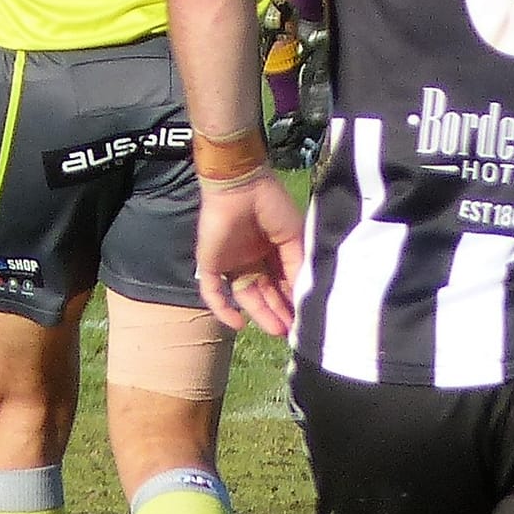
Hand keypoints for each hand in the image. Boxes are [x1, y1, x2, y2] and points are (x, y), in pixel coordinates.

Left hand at [194, 171, 304, 338]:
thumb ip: (296, 265)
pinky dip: (223, 309)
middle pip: (264, 292)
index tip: (304, 317)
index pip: (281, 281)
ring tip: (276, 329)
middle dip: (277, 311)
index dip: (291, 299)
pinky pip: (213, 292)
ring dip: (259, 313)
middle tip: (290, 330)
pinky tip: (239, 323)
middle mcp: (251, 258)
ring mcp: (230, 262)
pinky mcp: (209, 264)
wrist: (240, 184)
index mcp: (271, 249)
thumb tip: (304, 295)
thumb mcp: (293, 236)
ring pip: (244, 296)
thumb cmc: (271, 204)